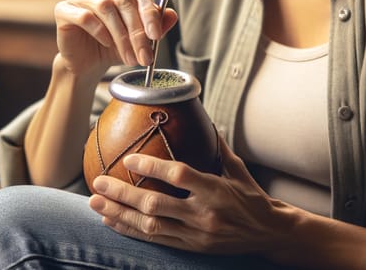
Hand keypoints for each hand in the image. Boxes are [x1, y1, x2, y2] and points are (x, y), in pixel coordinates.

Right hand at [54, 0, 177, 76]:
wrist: (88, 62)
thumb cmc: (115, 43)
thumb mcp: (140, 36)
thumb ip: (157, 24)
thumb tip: (172, 14)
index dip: (149, 12)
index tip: (156, 35)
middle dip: (138, 30)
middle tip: (146, 54)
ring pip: (106, 7)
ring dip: (121, 36)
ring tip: (129, 57)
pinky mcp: (63, 8)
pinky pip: (85, 16)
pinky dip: (99, 31)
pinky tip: (106, 43)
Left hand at [88, 136, 291, 255]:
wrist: (268, 233)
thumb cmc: (251, 195)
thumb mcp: (237, 168)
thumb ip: (215, 146)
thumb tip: (198, 117)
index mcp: (216, 190)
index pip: (179, 176)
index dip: (152, 166)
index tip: (129, 157)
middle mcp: (203, 215)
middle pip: (156, 204)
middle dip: (123, 194)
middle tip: (99, 183)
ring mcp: (195, 235)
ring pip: (150, 226)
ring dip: (119, 214)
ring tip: (96, 203)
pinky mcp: (190, 248)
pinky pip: (155, 239)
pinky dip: (130, 230)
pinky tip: (112, 221)